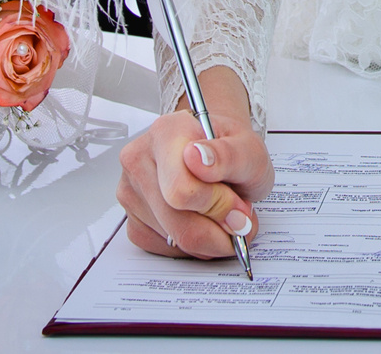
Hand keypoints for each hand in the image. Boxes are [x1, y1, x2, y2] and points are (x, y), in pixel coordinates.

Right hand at [117, 68, 274, 259]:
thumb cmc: (230, 152)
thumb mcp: (249, 150)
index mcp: (166, 132)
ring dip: (209, 238)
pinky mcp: (132, 222)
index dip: (219, 206)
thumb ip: (230, 156)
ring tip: (221, 213)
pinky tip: (202, 221)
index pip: (182, 190)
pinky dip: (193, 246)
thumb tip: (198, 158)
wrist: (218, 157)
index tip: (239, 203)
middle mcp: (139, 159)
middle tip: (238, 216)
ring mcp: (131, 193)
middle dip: (218, 227)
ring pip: (174, 241)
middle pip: (179, 223)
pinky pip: (166, 250)